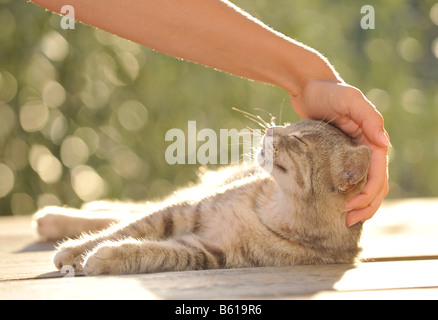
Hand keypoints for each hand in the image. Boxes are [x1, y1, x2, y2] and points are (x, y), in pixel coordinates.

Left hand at [290, 79, 389, 225]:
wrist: (309, 87)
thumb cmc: (330, 92)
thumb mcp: (350, 100)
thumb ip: (368, 118)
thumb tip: (385, 144)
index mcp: (372, 140)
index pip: (378, 174)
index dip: (368, 193)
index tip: (351, 206)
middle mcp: (365, 149)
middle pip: (375, 185)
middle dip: (366, 205)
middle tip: (347, 221)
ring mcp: (351, 154)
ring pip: (363, 186)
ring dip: (359, 205)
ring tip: (344, 220)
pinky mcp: (336, 156)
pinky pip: (346, 180)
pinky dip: (346, 195)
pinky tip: (336, 206)